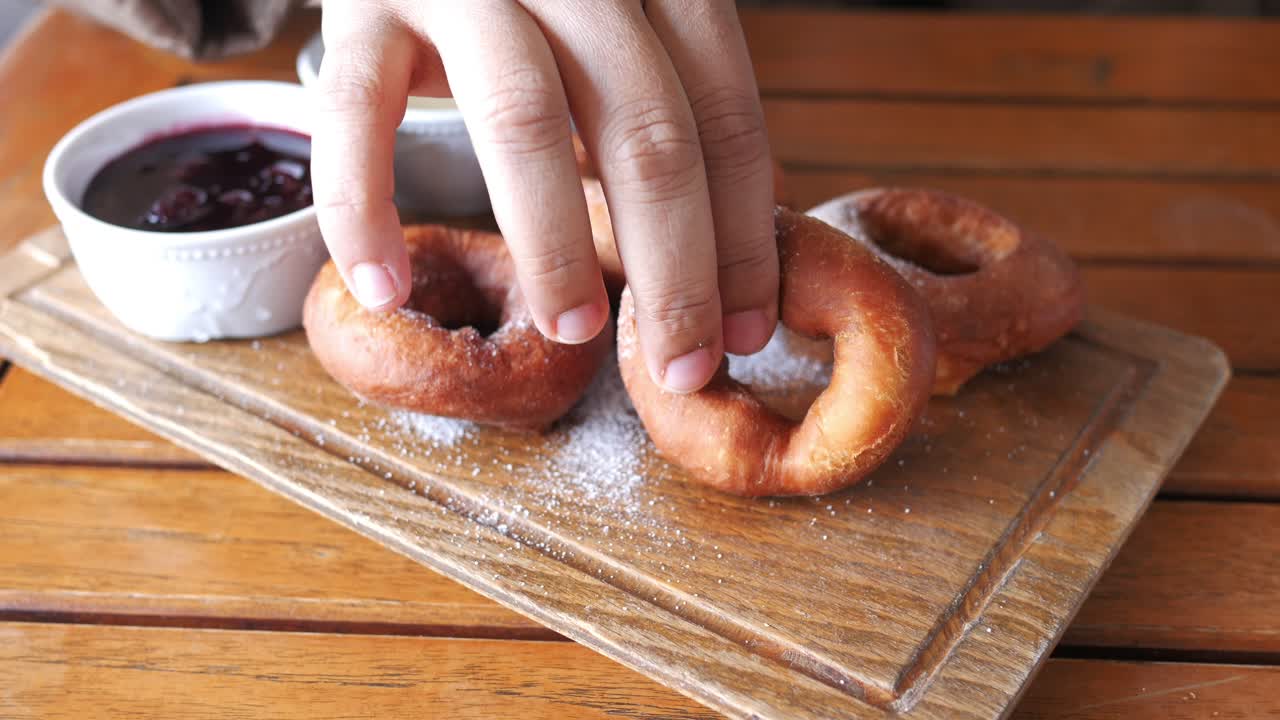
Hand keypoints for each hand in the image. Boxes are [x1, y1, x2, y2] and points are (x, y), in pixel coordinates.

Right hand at [311, 0, 777, 392]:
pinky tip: (386, 288)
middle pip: (645, 132)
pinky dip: (366, 209)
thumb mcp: (617, 23)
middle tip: (682, 366)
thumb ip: (668, 100)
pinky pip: (357, 116)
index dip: (742, 232)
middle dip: (675, 269)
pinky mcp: (362, 2)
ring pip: (524, 123)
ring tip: (572, 331)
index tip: (747, 329)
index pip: (722, 113)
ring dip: (554, 248)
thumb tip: (743, 236)